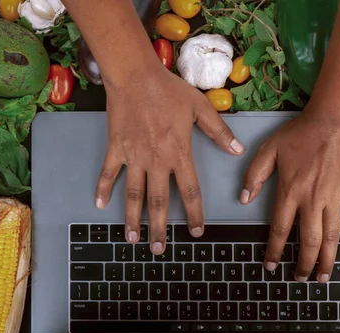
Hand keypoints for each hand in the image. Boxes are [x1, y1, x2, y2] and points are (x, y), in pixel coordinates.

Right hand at [96, 65, 243, 254]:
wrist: (135, 75)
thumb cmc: (169, 90)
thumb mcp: (200, 108)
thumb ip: (219, 131)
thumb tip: (238, 150)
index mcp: (178, 153)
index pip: (189, 191)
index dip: (194, 213)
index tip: (196, 232)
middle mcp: (156, 160)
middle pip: (158, 201)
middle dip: (159, 228)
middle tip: (159, 250)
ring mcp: (133, 156)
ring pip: (133, 194)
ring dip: (133, 218)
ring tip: (132, 239)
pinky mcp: (116, 148)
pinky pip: (109, 173)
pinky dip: (104, 189)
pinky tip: (100, 206)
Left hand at [241, 111, 339, 282]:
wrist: (332, 120)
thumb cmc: (299, 134)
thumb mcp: (268, 150)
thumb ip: (254, 175)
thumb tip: (243, 199)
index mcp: (290, 192)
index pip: (281, 229)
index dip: (275, 251)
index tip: (271, 266)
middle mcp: (312, 200)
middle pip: (308, 241)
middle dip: (304, 264)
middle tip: (300, 279)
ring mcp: (334, 198)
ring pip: (332, 237)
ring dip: (328, 260)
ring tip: (324, 278)